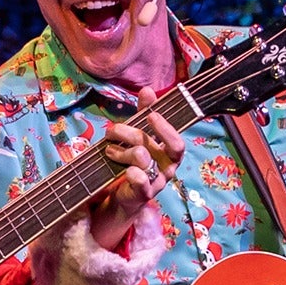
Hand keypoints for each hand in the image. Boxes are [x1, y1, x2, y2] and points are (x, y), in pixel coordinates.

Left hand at [89, 87, 184, 248]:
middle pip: (151, 145)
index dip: (165, 128)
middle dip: (130, 134)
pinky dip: (130, 172)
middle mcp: (168, 167)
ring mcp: (157, 181)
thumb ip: (145, 113)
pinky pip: (139, 180)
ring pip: (140, 158)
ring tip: (109, 150)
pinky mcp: (144, 193)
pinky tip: (121, 169)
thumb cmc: (135, 160)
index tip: (150, 114)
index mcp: (171, 153)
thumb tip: (148, 90)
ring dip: (120, 151)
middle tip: (113, 130)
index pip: (176, 141)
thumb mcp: (140, 135)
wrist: (126, 194)